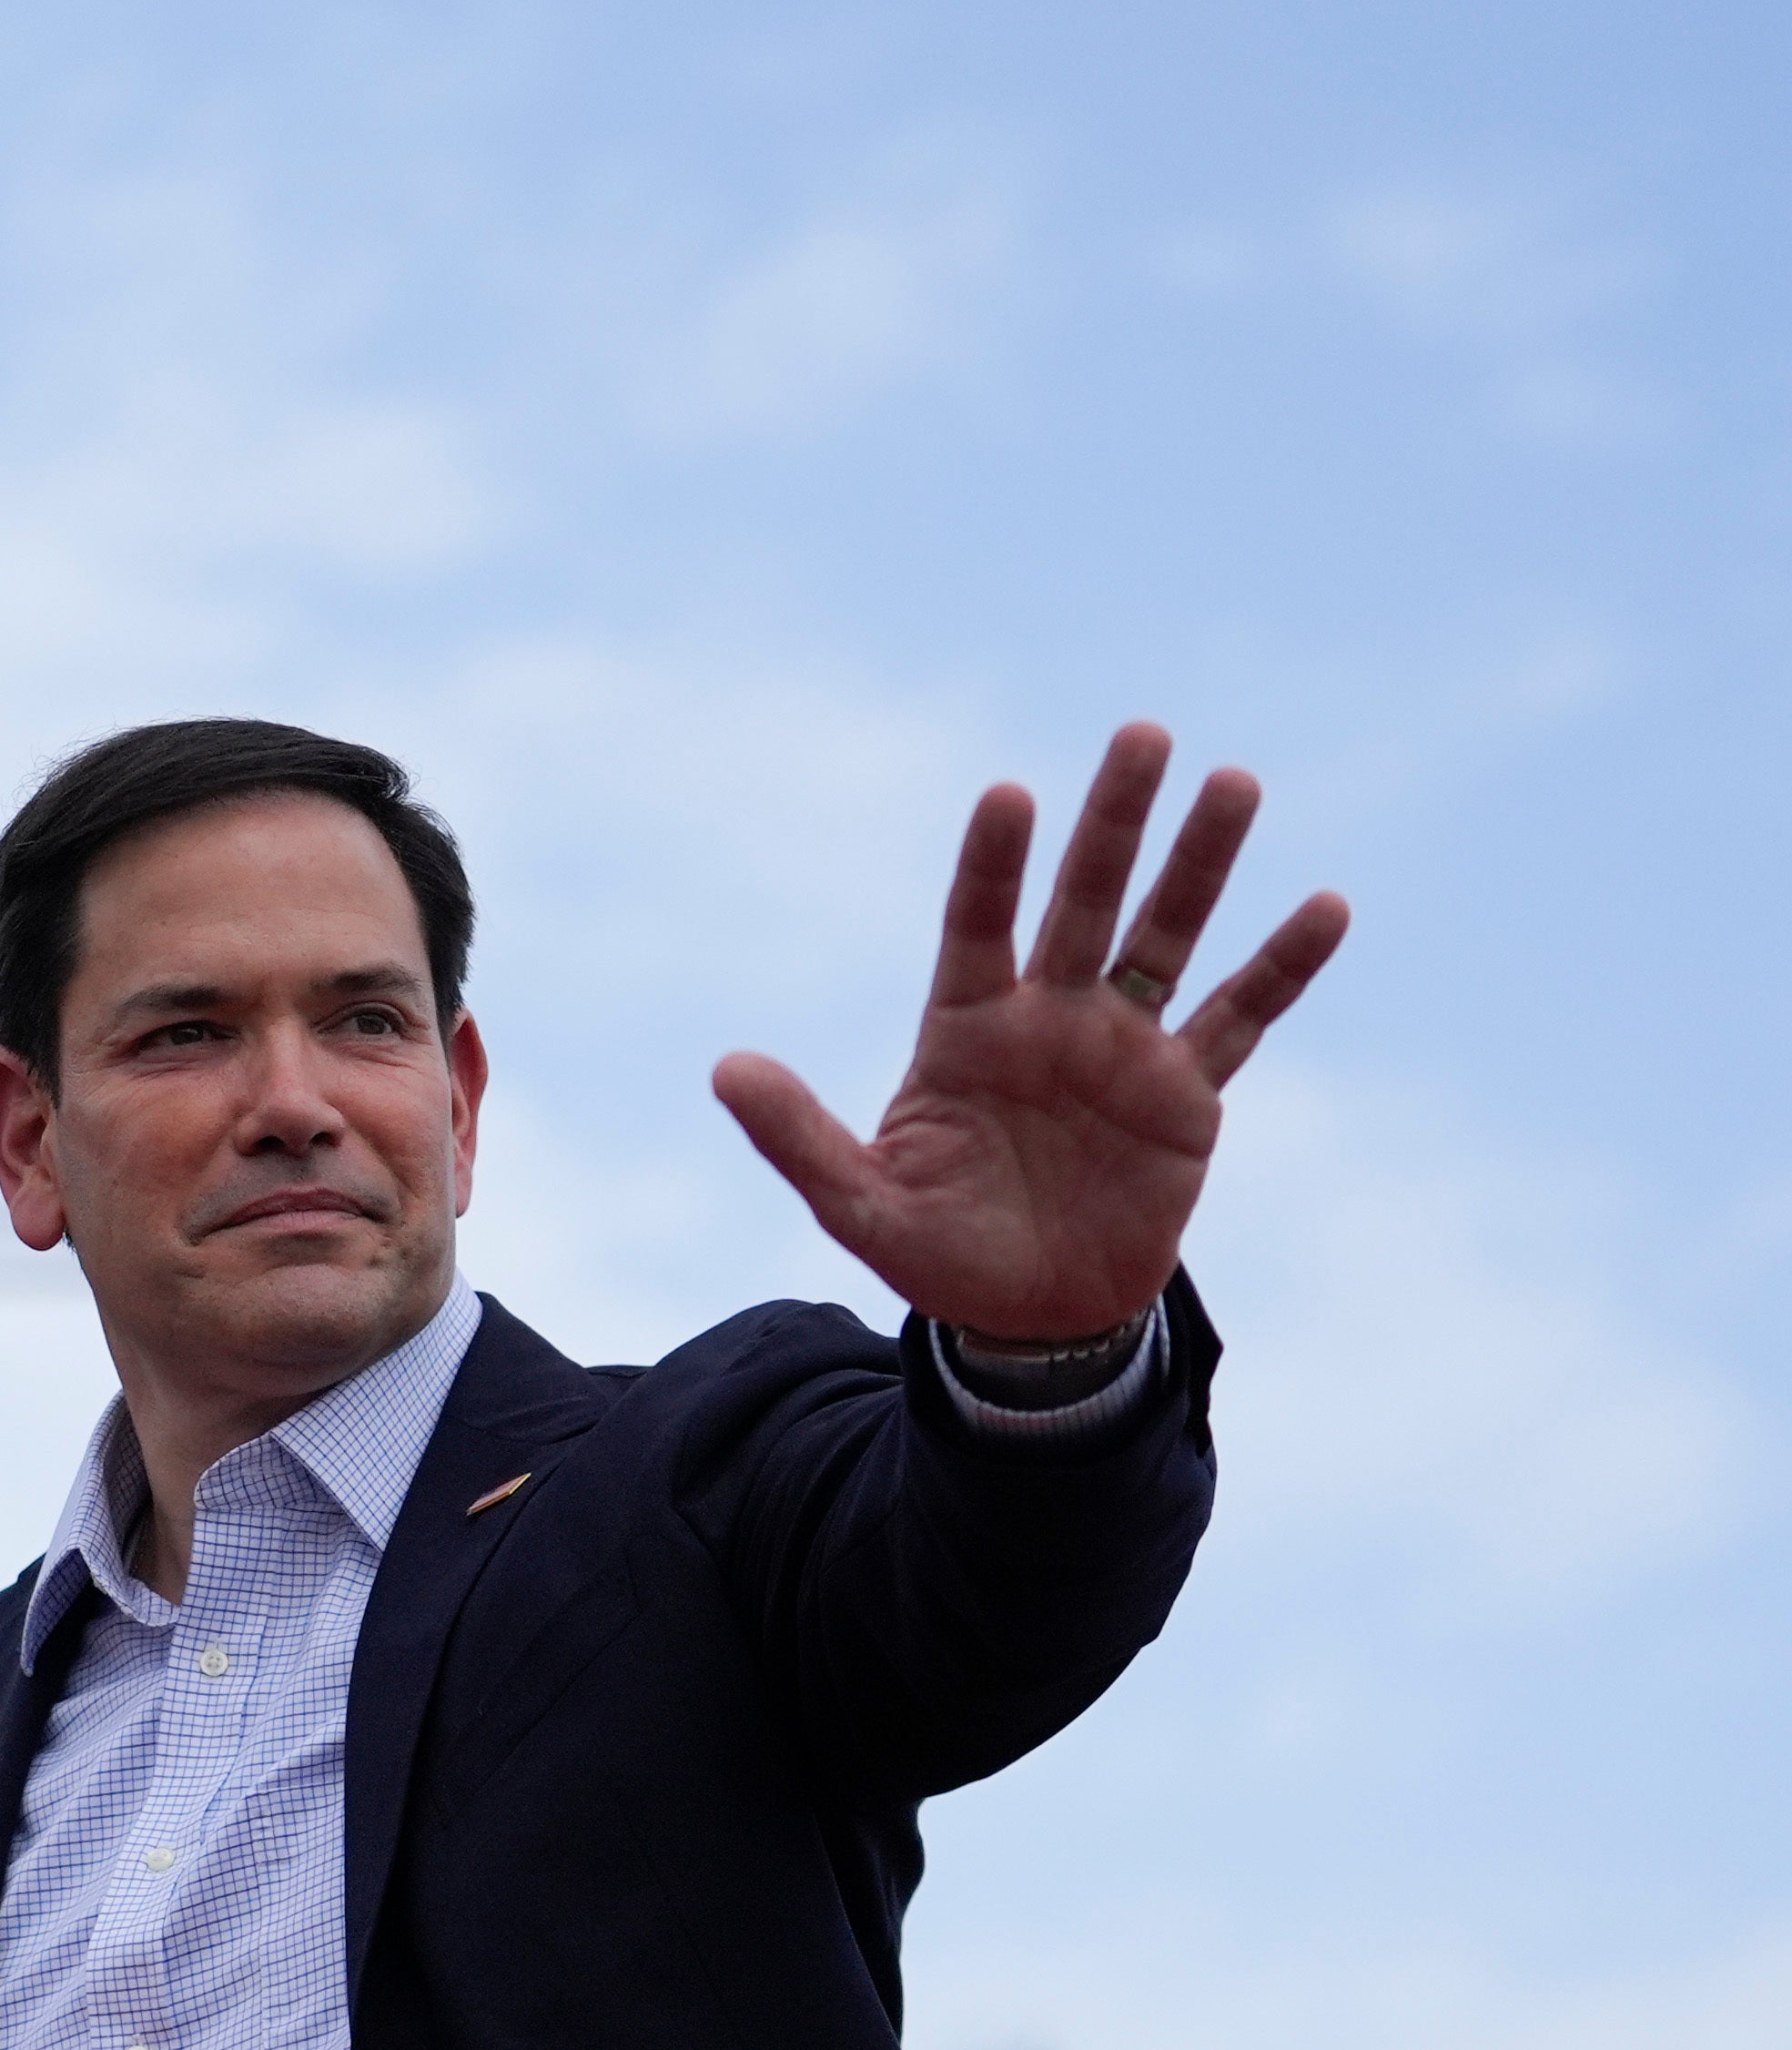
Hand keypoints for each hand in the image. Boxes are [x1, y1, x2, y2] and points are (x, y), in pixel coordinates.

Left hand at [713, 723, 1345, 1340]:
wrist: (1029, 1314)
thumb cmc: (937, 1250)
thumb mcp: (857, 1202)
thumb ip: (797, 1136)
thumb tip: (723, 1070)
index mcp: (966, 1029)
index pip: (978, 926)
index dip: (992, 866)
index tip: (1008, 795)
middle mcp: (1048, 1018)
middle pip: (1083, 902)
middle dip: (1113, 823)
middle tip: (1143, 735)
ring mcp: (1123, 1048)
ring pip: (1167, 937)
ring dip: (1201, 865)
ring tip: (1234, 783)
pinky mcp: (1187, 1095)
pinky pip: (1240, 1019)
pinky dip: (1281, 967)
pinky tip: (1326, 907)